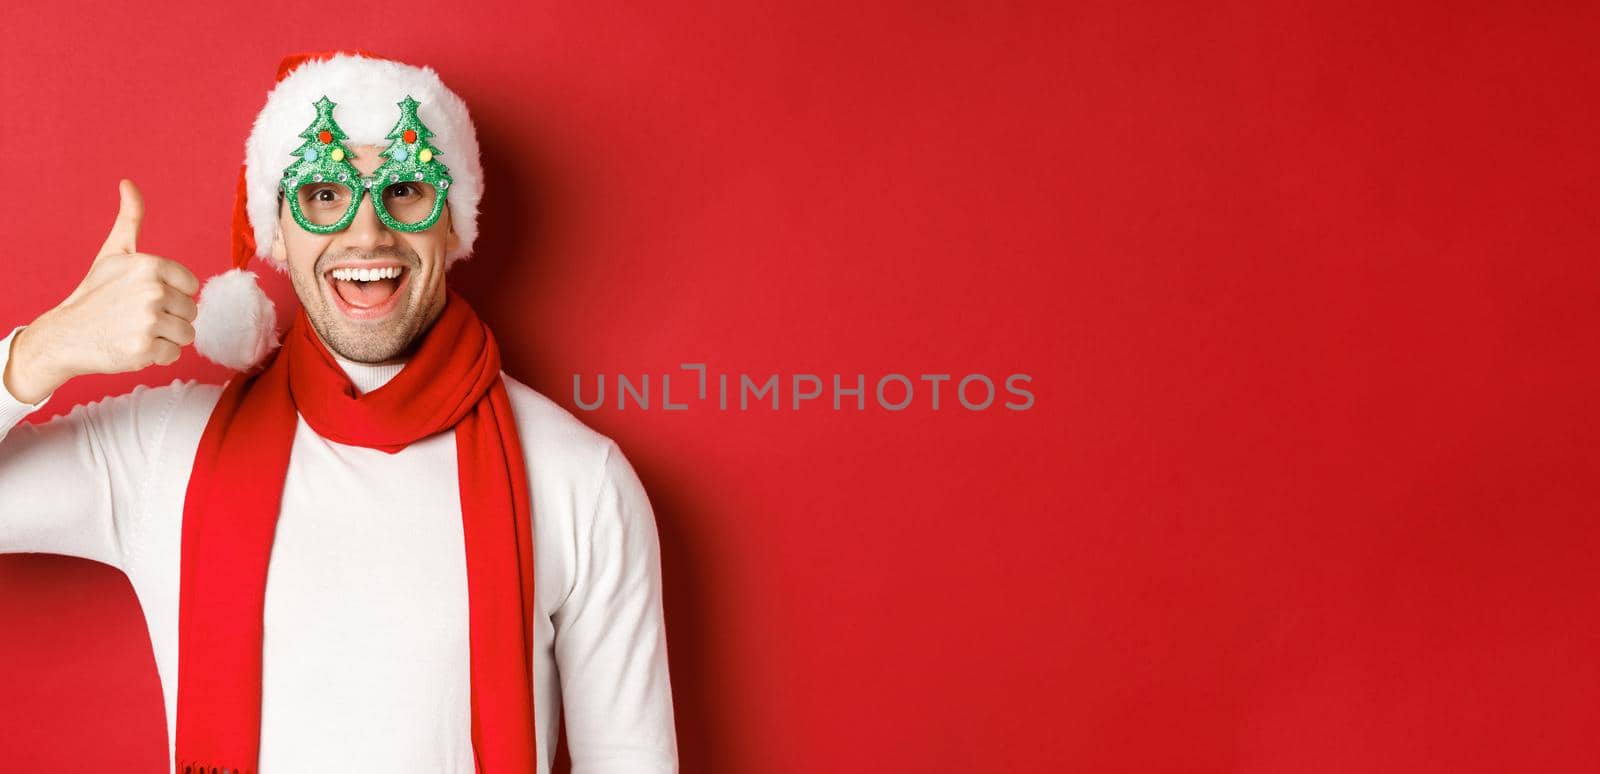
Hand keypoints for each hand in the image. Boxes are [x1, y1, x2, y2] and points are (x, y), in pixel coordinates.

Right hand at [5, 180, 200, 402]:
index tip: (146, 296)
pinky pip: (174, 355)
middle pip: (191, 311)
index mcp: (150, 266)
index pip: (190, 287)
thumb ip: (130, 219)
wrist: (64, 334)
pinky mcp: (145, 349)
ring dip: (165, 337)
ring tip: (136, 330)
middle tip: (137, 316)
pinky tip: (133, 346)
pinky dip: (157, 356)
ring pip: (187, 334)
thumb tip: (128, 184)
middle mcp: (152, 291)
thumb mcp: (113, 252)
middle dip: (169, 317)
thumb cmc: (95, 293)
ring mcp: (148, 321)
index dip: (172, 294)